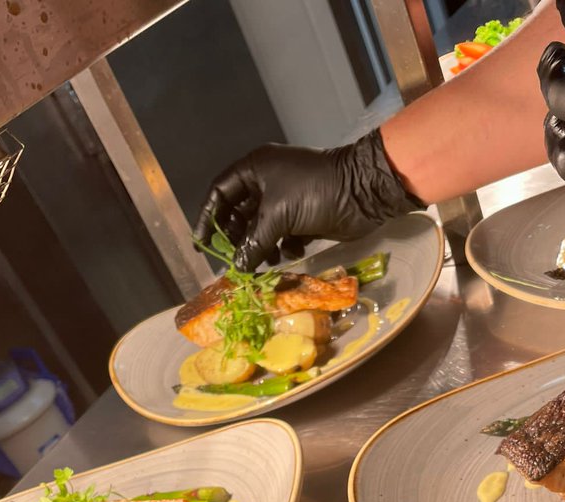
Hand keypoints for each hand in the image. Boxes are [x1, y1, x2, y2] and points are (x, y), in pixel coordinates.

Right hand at [193, 130, 420, 271]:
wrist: (362, 192)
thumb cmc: (316, 192)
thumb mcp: (278, 216)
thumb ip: (253, 242)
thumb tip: (238, 268)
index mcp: (255, 169)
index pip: (220, 192)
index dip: (208, 218)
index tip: (201, 244)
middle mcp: (267, 182)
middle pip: (239, 214)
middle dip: (236, 238)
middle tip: (232, 261)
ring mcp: (286, 201)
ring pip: (261, 229)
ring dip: (259, 248)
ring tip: (260, 264)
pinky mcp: (303, 218)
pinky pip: (282, 236)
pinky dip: (282, 248)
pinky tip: (288, 255)